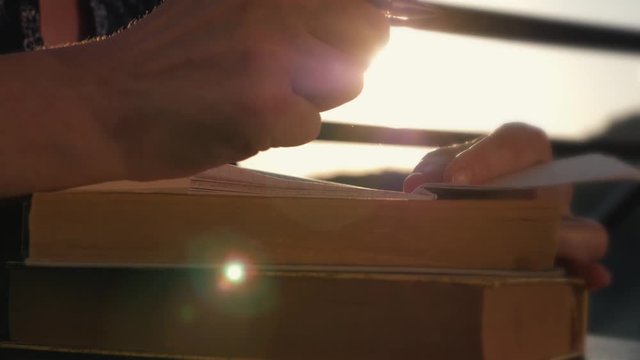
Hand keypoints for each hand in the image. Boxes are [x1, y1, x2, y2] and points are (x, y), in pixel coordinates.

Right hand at [53, 0, 388, 180]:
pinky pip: (310, 126)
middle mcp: (278, 6)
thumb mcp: (224, 8)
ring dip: (315, 98)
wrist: (106, 103)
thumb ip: (280, 12)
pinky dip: (283, 133)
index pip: (358, 0)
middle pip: (371, 33)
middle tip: (317, 77)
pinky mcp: (268, 107)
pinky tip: (244, 125)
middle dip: (354, 58)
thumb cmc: (164, 59)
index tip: (342, 40)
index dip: (356, 22)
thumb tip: (339, 22)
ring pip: (349, 83)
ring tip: (267, 100)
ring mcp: (275, 55)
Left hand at [403, 123, 609, 289]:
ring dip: (562, 242)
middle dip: (519, 205)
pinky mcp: (560, 258)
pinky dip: (586, 271)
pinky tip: (587, 278)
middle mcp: (548, 185)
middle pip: (554, 188)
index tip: (454, 177)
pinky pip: (584, 265)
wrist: (456, 215)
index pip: (518, 142)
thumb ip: (431, 172)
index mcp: (519, 152)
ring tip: (532, 253)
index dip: (489, 158)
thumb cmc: (452, 182)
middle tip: (480, 221)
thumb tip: (417, 187)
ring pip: (584, 230)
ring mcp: (560, 224)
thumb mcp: (439, 170)